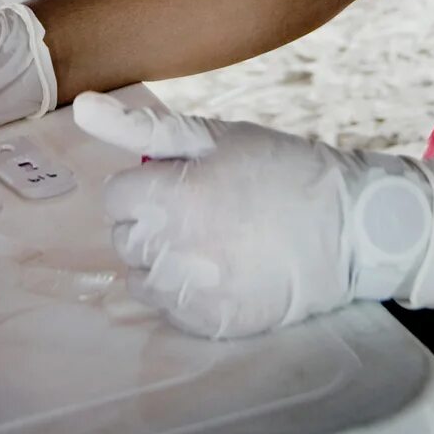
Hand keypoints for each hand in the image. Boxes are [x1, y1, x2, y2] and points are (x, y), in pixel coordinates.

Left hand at [74, 93, 433, 339]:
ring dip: (168, 259)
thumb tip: (82, 110)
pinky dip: (189, 293)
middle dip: (155, 221)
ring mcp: (193, 292)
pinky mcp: (212, 324)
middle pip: (126, 239)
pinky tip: (226, 271)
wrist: (350, 227)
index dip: (150, 186)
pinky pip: (171, 311)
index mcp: (169, 196)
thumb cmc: (282, 171)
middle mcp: (173, 248)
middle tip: (207, 209)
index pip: (116, 199)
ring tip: (218, 242)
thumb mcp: (217, 137)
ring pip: (143, 279)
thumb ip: (143, 129)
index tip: (186, 183)